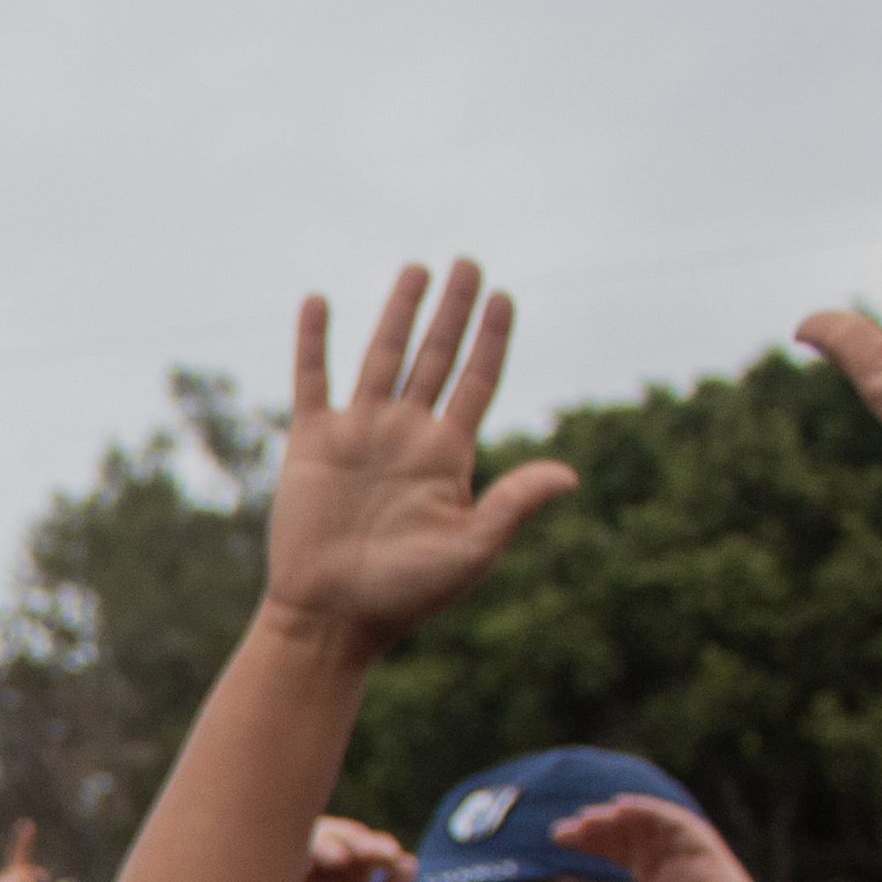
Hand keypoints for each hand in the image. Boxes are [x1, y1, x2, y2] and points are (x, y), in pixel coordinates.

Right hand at [258, 264, 577, 657]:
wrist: (329, 618)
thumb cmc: (403, 596)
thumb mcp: (470, 552)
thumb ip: (514, 507)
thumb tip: (569, 475)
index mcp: (447, 455)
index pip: (477, 381)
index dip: (493, 340)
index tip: (505, 298)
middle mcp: (406, 435)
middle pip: (435, 356)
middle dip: (453, 310)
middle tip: (469, 263)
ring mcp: (358, 434)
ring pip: (382, 357)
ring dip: (399, 312)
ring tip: (417, 269)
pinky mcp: (311, 444)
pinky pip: (312, 380)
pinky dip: (313, 341)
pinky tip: (319, 301)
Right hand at [268, 820, 417, 881]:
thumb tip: (409, 862)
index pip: (363, 857)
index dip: (378, 848)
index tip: (389, 856)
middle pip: (336, 839)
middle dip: (355, 837)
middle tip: (368, 850)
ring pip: (305, 840)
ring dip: (328, 838)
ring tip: (341, 857)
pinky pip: (277, 857)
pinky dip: (298, 849)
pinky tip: (316, 861)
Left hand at [555, 795, 778, 881]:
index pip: (624, 856)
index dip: (594, 842)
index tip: (560, 838)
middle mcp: (677, 876)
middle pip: (634, 838)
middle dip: (599, 828)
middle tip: (563, 830)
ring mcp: (694, 867)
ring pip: (655, 828)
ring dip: (621, 817)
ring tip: (587, 818)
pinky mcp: (712, 862)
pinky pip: (682, 827)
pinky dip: (653, 812)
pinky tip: (621, 807)